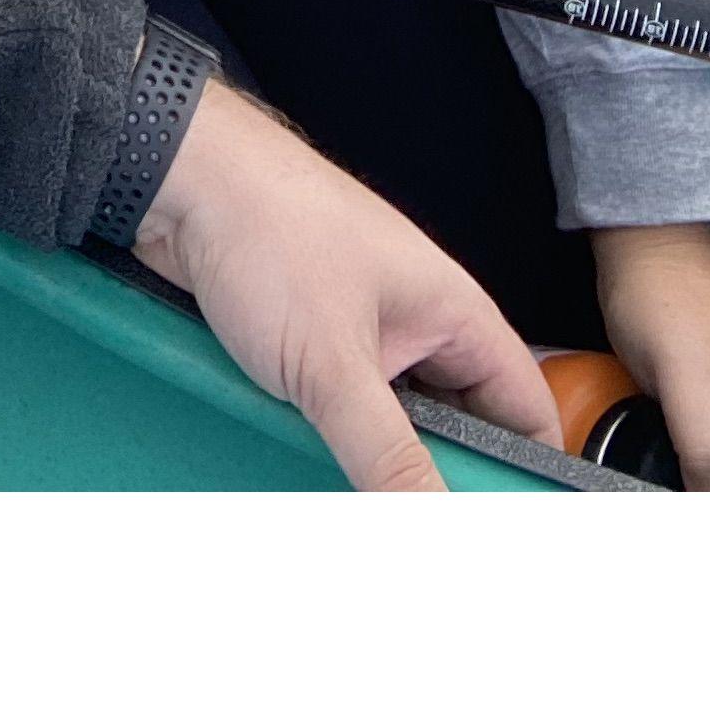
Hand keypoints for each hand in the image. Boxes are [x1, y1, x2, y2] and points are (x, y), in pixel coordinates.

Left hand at [136, 81, 559, 491]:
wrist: (178, 178)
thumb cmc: (267, 229)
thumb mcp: (334, 366)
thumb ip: (387, 455)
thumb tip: (431, 521)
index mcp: (455, 312)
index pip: (528, 409)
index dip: (532, 475)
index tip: (515, 530)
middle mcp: (415, 321)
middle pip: (459, 424)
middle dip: (443, 478)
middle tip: (425, 531)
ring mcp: (359, 330)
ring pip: (392, 420)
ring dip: (378, 461)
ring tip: (368, 511)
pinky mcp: (306, 338)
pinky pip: (336, 405)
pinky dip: (329, 438)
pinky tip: (313, 471)